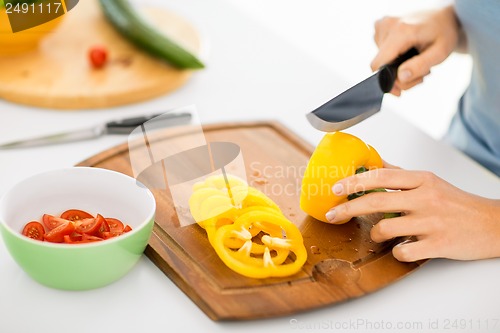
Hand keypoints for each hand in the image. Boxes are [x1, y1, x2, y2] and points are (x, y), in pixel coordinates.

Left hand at [326, 167, 499, 261]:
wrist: (492, 224)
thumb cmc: (456, 203)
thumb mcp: (429, 181)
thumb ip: (400, 173)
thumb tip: (373, 162)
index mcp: (422, 180)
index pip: (381, 175)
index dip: (354, 181)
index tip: (335, 188)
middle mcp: (425, 198)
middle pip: (375, 201)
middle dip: (347, 208)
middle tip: (331, 215)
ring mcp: (431, 222)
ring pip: (384, 229)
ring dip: (374, 234)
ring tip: (380, 234)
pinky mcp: (438, 245)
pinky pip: (402, 252)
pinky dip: (396, 252)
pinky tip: (402, 247)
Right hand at [371, 6, 461, 95]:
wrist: (444, 15)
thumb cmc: (444, 32)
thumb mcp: (440, 52)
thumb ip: (420, 66)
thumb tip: (400, 78)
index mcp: (401, 31)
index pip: (378, 65)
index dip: (386, 82)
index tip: (399, 91)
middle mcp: (387, 25)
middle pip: (380, 65)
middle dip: (398, 76)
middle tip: (419, 74)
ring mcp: (382, 25)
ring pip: (380, 60)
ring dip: (397, 67)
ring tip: (416, 61)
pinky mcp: (380, 26)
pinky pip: (381, 51)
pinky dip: (393, 57)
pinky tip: (407, 53)